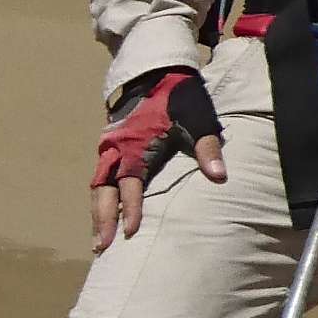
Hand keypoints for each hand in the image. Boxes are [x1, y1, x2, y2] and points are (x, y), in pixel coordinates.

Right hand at [88, 70, 220, 248]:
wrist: (155, 70)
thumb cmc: (179, 97)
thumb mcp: (198, 119)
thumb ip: (207, 149)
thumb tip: (219, 176)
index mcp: (137, 145)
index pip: (131, 184)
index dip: (130, 209)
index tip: (130, 233)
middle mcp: (117, 148)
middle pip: (104, 190)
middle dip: (102, 219)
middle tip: (102, 247)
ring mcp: (110, 146)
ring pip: (98, 185)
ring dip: (97, 212)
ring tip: (98, 239)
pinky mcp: (109, 144)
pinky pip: (99, 175)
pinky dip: (100, 197)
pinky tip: (103, 213)